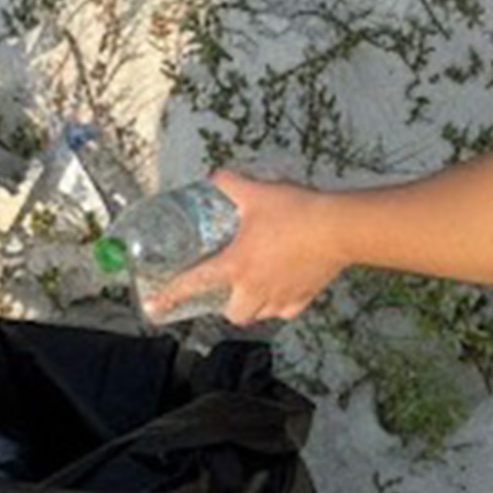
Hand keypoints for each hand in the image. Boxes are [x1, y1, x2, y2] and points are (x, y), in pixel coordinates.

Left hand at [142, 168, 346, 324]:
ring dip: (253, 306)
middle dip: (226, 306)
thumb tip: (214, 176)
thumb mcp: (256, 192)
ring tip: (255, 287)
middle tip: (228, 287)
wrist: (337, 227)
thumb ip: (229, 184)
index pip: (195, 283)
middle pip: (233, 314)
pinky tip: (283, 288)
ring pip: (260, 316)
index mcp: (236, 265)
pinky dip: (281, 304)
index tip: (155, 306)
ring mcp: (281, 297)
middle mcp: (255, 288)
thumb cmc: (294, 212)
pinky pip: (286, 310)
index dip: (171, 295)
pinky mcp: (305, 298)